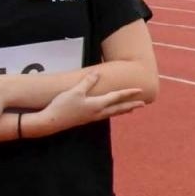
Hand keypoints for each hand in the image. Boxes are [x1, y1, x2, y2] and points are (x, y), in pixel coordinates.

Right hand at [31, 74, 145, 137]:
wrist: (50, 122)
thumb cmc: (62, 106)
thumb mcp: (75, 91)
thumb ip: (87, 82)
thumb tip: (97, 73)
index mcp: (97, 104)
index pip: (117, 97)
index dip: (129, 93)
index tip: (140, 91)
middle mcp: (98, 112)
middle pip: (119, 108)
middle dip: (131, 105)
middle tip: (143, 104)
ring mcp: (92, 117)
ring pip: (112, 113)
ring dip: (123, 110)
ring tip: (131, 109)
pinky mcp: (86, 119)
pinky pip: (104, 115)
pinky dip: (112, 113)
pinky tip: (110, 112)